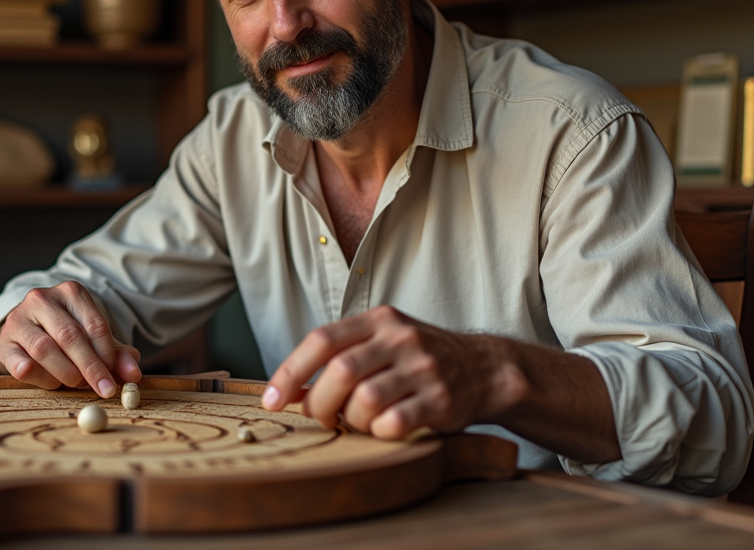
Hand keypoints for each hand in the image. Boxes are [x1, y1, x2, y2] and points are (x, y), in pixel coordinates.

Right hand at [0, 281, 141, 396]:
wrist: (24, 332)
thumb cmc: (64, 335)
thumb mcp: (93, 339)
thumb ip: (117, 355)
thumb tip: (134, 374)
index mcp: (70, 292)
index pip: (94, 324)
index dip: (107, 354)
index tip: (115, 376)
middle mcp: (42, 299)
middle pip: (70, 336)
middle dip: (90, 367)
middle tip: (103, 389)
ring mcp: (19, 319)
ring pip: (45, 349)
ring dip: (65, 373)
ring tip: (75, 384)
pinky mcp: (3, 342)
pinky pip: (20, 363)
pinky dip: (38, 376)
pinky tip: (50, 382)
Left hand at [260, 305, 526, 439]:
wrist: (483, 368)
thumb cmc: (417, 360)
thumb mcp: (381, 343)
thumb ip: (340, 358)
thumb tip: (289, 391)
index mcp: (378, 320)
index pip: (321, 340)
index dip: (290, 372)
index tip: (271, 400)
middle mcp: (400, 338)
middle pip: (340, 372)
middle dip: (319, 404)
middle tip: (322, 419)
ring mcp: (423, 367)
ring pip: (365, 401)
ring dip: (352, 421)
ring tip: (359, 423)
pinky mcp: (442, 399)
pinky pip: (395, 422)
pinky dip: (380, 433)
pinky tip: (385, 430)